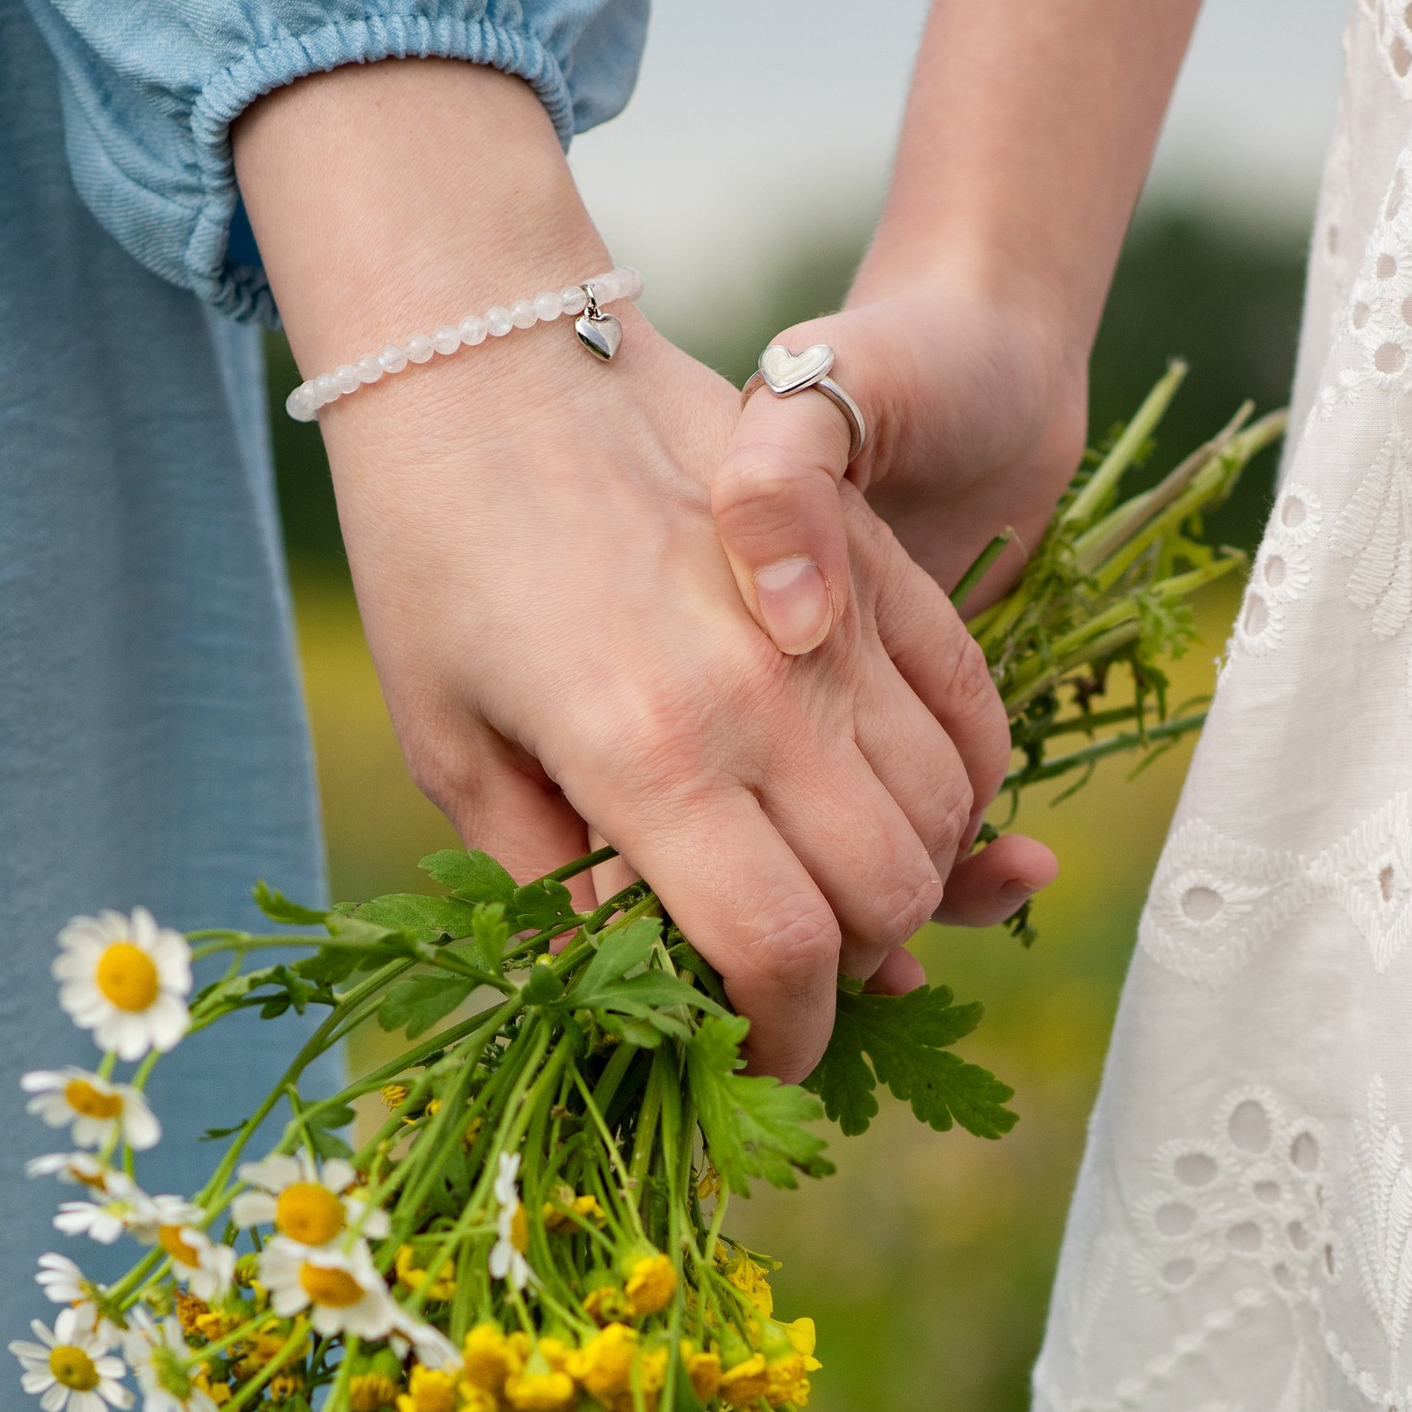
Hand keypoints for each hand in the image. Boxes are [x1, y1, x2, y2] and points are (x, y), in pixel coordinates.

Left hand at [236, 66, 1021, 1078]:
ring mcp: (834, 627)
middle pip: (880, 898)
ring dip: (905, 887)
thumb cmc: (439, 560)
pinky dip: (962, 793)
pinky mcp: (878, 570)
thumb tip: (643, 989)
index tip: (759, 1059)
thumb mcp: (455, 752)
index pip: (779, 952)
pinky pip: (972, 717)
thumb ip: (557, 887)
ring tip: (829, 898)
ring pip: (941, 817)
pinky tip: (905, 816)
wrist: (489, 352)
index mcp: (647, 757)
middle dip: (846, 974)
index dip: (784, 1036)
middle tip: (784, 979)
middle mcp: (762, 698)